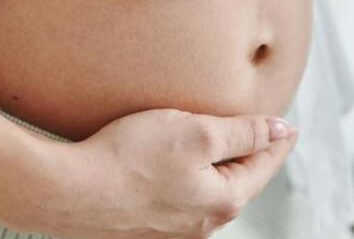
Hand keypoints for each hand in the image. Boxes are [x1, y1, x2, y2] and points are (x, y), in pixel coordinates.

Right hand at [14, 109, 296, 238]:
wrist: (64, 191)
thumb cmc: (128, 159)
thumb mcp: (198, 132)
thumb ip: (244, 132)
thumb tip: (280, 131)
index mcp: (223, 200)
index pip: (265, 164)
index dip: (278, 140)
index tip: (290, 125)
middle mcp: (204, 223)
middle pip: (242, 179)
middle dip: (255, 154)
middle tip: (266, 131)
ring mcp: (175, 228)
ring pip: (213, 188)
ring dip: (224, 164)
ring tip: (230, 143)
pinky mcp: (149, 223)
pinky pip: (186, 195)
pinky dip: (196, 175)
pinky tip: (186, 161)